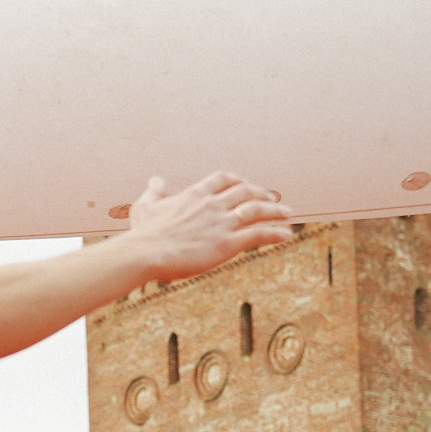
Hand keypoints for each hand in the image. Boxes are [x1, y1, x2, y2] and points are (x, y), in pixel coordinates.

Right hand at [124, 173, 293, 281]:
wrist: (145, 253)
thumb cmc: (142, 233)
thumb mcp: (144, 206)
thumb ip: (154, 191)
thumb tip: (156, 180)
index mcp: (195, 194)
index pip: (223, 179)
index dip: (238, 180)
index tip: (245, 184)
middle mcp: (212, 205)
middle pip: (246, 191)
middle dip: (262, 193)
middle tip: (272, 198)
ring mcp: (221, 224)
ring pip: (257, 210)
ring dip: (275, 210)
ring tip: (288, 212)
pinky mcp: (227, 244)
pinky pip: (258, 234)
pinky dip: (275, 233)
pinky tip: (286, 234)